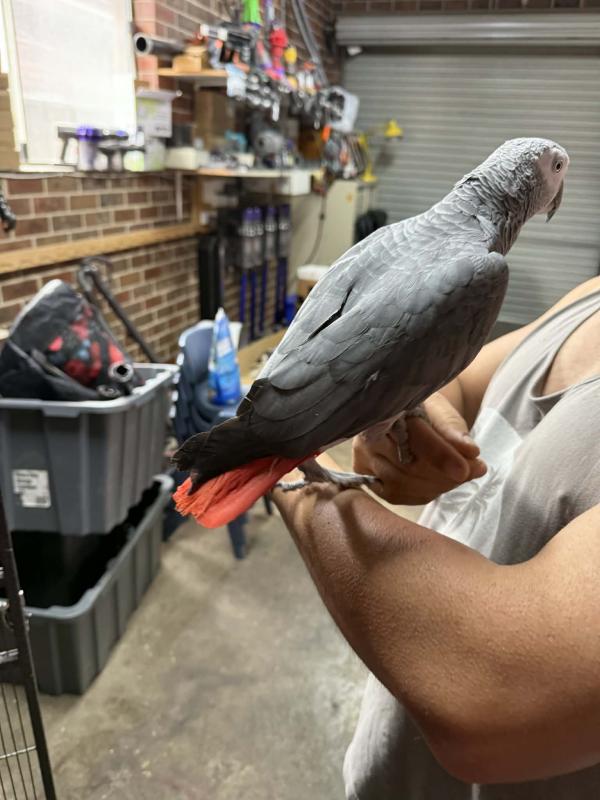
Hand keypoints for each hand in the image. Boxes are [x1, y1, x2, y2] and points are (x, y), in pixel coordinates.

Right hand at [352, 392, 486, 505]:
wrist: (407, 414)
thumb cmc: (424, 409)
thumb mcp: (441, 410)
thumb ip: (453, 430)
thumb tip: (471, 452)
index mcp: (384, 411)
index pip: (413, 437)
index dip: (440, 455)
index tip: (465, 469)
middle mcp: (365, 437)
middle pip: (406, 466)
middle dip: (444, 473)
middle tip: (474, 470)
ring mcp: (364, 460)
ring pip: (402, 484)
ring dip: (437, 485)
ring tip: (461, 475)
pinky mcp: (369, 479)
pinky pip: (397, 495)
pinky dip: (424, 493)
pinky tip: (441, 483)